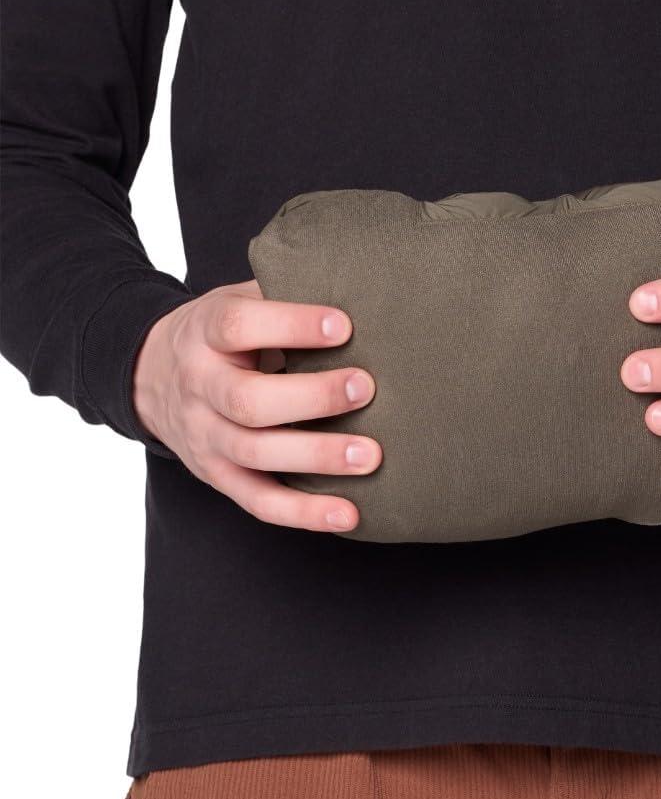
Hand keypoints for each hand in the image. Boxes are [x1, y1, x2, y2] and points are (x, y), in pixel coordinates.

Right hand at [133, 280, 380, 531]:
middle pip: (248, 401)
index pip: (239, 327)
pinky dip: (304, 512)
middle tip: (367, 388)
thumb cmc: (222, 335)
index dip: (290, 325)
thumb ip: (284, 295)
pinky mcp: (217, 476)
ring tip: (369, 456)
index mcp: (205, 333)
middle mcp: (199, 387)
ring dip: (316, 457)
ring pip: (255, 453)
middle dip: (312, 397)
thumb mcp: (237, 300)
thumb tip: (359, 285)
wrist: (152, 375)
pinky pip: (259, 501)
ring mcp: (205, 437)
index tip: (342, 325)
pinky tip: (347, 513)